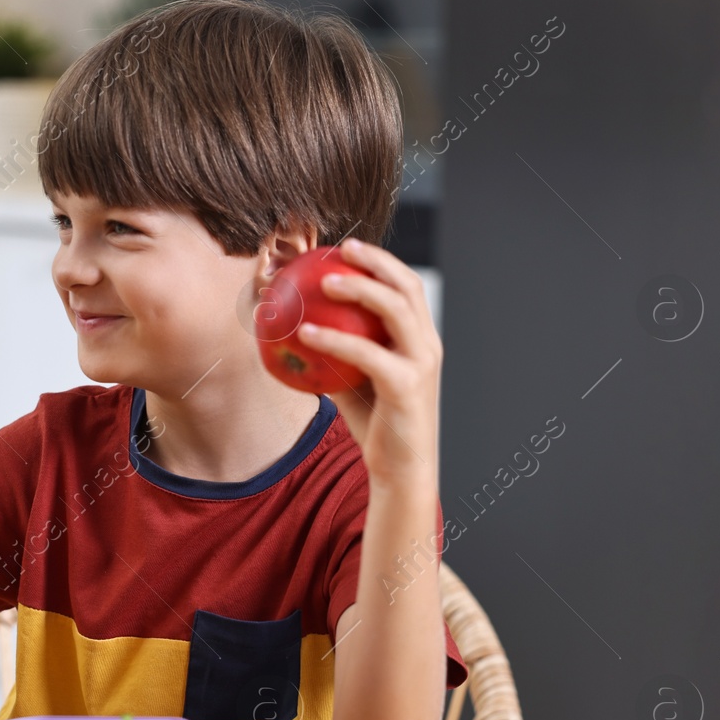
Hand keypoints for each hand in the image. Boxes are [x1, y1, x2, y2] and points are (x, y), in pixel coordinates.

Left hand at [295, 238, 440, 490]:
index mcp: (420, 341)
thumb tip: (293, 329)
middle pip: (407, 286)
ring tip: (324, 280)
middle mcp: (427, 346)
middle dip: (376, 260)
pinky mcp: (407, 387)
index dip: (381, 261)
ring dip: (360, 288)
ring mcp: (421, 365)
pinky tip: (306, 333)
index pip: (407, 287)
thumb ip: (335, 355)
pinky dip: (336, 340)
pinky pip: (367, 354)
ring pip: (395, 310)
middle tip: (340, 250)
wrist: (401, 471)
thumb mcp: (352, 381)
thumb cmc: (375, 425)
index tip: (347, 248)